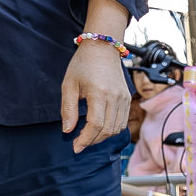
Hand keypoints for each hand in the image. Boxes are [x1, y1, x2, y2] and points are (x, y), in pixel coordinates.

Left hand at [62, 39, 132, 153]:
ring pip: (117, 128)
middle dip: (93, 140)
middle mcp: (115, 97)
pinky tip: (99, 129)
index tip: (76, 146)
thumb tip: (67, 131)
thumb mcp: (69, 85)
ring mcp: (124, 98)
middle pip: (108, 130)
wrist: (102, 49)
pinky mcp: (127, 98)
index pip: (96, 125)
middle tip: (79, 144)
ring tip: (88, 137)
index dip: (86, 139)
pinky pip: (122, 121)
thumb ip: (68, 109)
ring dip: (102, 137)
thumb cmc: (83, 64)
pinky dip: (111, 129)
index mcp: (99, 93)